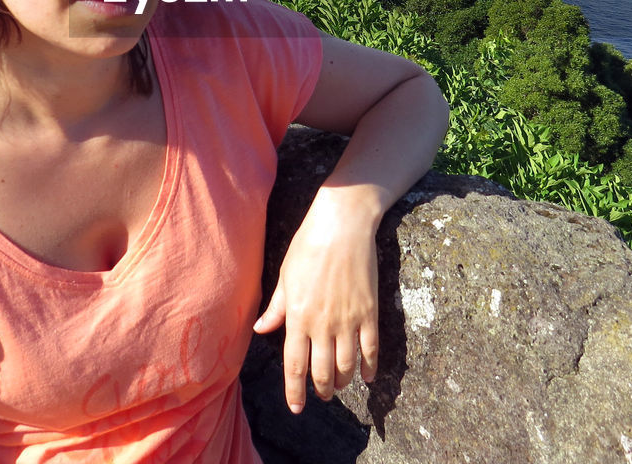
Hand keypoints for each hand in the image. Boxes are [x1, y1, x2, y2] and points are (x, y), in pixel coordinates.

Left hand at [252, 187, 381, 413]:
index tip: (296, 407)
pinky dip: (369, 367)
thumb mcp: (285, 275)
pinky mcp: (370, 312)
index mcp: (297, 316)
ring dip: (342, 382)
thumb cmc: (308, 245)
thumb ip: (276, 308)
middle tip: (320, 396)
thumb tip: (260, 329)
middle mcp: (322, 324)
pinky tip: (366, 376)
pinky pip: (371, 349)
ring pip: (347, 366)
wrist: (342, 224)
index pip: (295, 365)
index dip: (295, 391)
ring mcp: (348, 319)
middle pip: (322, 371)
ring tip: (339, 386)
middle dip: (320, 390)